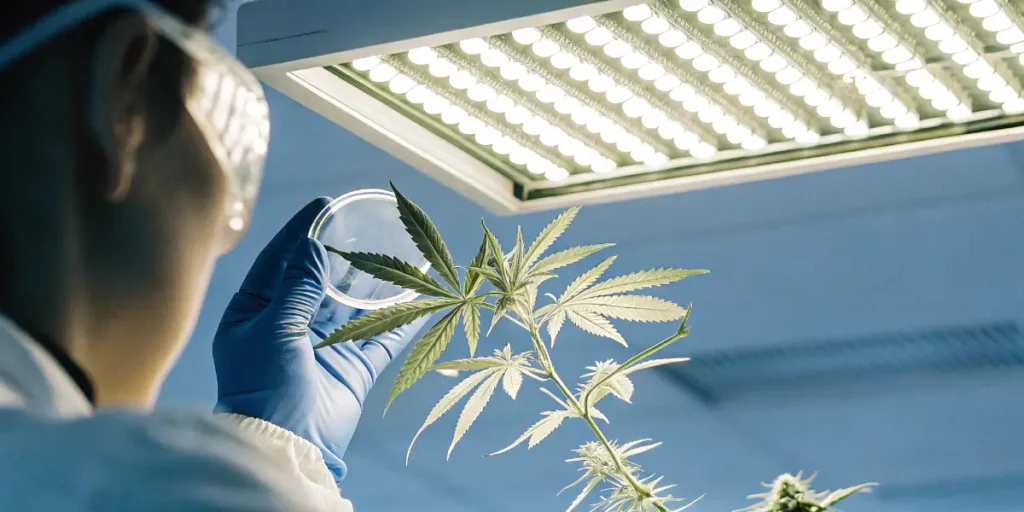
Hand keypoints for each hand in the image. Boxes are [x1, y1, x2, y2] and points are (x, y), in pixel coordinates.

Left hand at [213, 197, 426, 483]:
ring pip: (352, 303)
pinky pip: (381, 334)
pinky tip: (418, 293)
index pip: (279, 260)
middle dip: (341, 252)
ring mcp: (323, 345)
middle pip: (318, 278)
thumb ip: (298, 284)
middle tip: (364, 224)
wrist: (286, 445)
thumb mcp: (275, 326)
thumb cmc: (265, 386)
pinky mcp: (353, 366)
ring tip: (394, 250)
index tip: (324, 205)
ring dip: (372, 280)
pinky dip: (399, 315)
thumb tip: (312, 243)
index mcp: (255, 312)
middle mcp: (288, 324)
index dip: (301, 231)